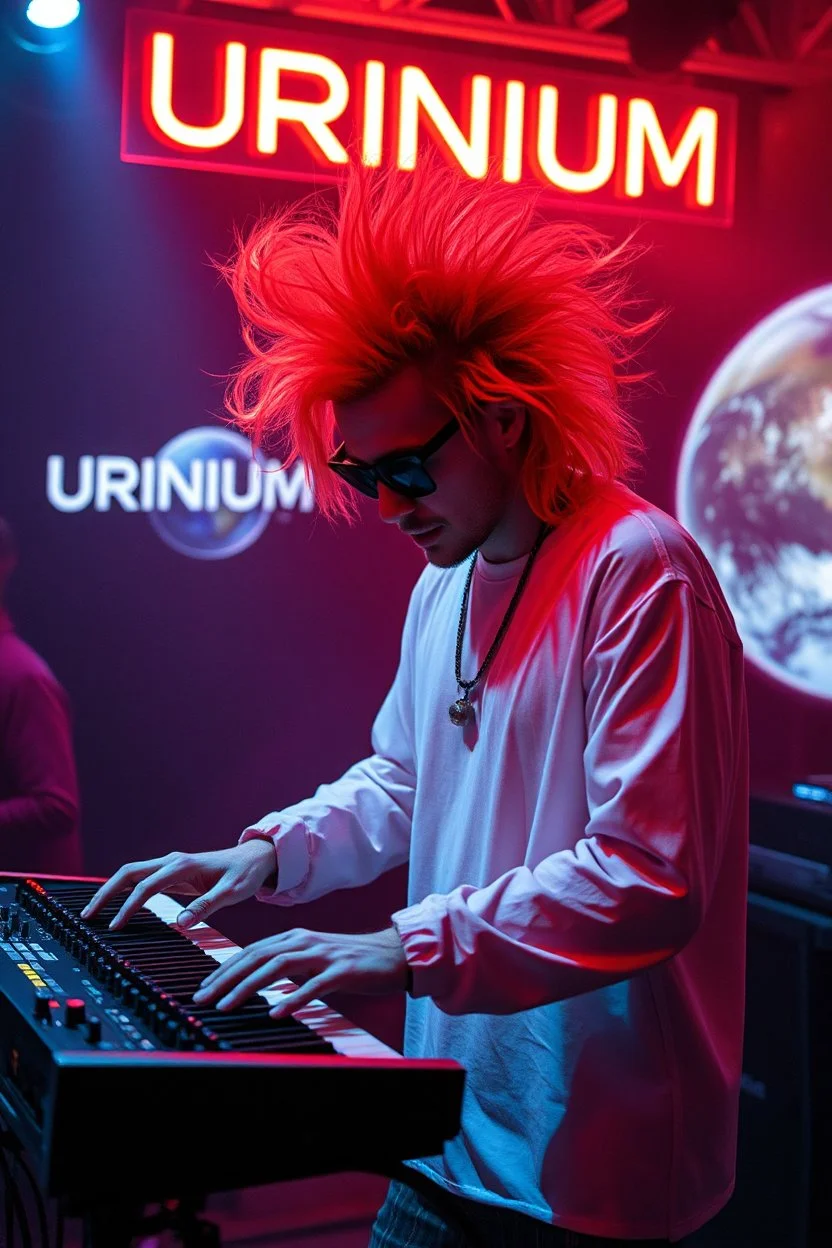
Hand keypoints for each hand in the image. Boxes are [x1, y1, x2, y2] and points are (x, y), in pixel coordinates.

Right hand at [80, 841, 276, 929]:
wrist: (254, 858)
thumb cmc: (244, 874)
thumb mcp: (232, 892)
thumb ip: (207, 906)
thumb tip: (181, 924)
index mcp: (183, 865)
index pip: (146, 887)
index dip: (128, 907)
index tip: (114, 926)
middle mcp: (172, 861)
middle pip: (127, 873)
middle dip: (105, 893)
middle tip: (86, 915)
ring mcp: (170, 866)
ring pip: (131, 874)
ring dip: (110, 891)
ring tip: (93, 912)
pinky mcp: (172, 873)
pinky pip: (141, 880)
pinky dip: (124, 891)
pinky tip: (116, 906)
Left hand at [192, 926, 408, 1018]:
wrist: (393, 954)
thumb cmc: (350, 960)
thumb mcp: (313, 958)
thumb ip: (286, 965)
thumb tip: (255, 981)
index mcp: (295, 937)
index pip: (251, 951)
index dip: (225, 968)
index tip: (203, 987)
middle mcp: (305, 941)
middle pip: (257, 956)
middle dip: (226, 977)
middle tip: (203, 998)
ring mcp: (324, 954)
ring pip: (278, 967)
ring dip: (249, 986)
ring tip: (228, 1004)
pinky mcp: (343, 970)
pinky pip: (313, 985)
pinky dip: (292, 998)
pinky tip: (276, 1011)